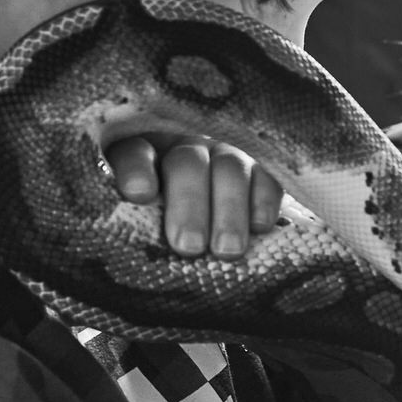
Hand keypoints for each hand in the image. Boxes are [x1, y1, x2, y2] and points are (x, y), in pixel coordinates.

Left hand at [105, 135, 281, 257]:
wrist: (217, 218)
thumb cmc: (166, 228)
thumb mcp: (144, 224)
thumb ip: (140, 228)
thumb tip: (134, 255)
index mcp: (144, 155)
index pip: (135, 154)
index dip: (137, 170)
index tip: (139, 194)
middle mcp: (185, 147)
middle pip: (187, 164)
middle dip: (189, 204)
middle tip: (189, 246)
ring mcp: (226, 153)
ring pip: (230, 168)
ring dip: (229, 210)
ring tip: (227, 250)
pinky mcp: (261, 166)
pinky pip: (268, 176)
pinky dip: (264, 199)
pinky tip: (259, 227)